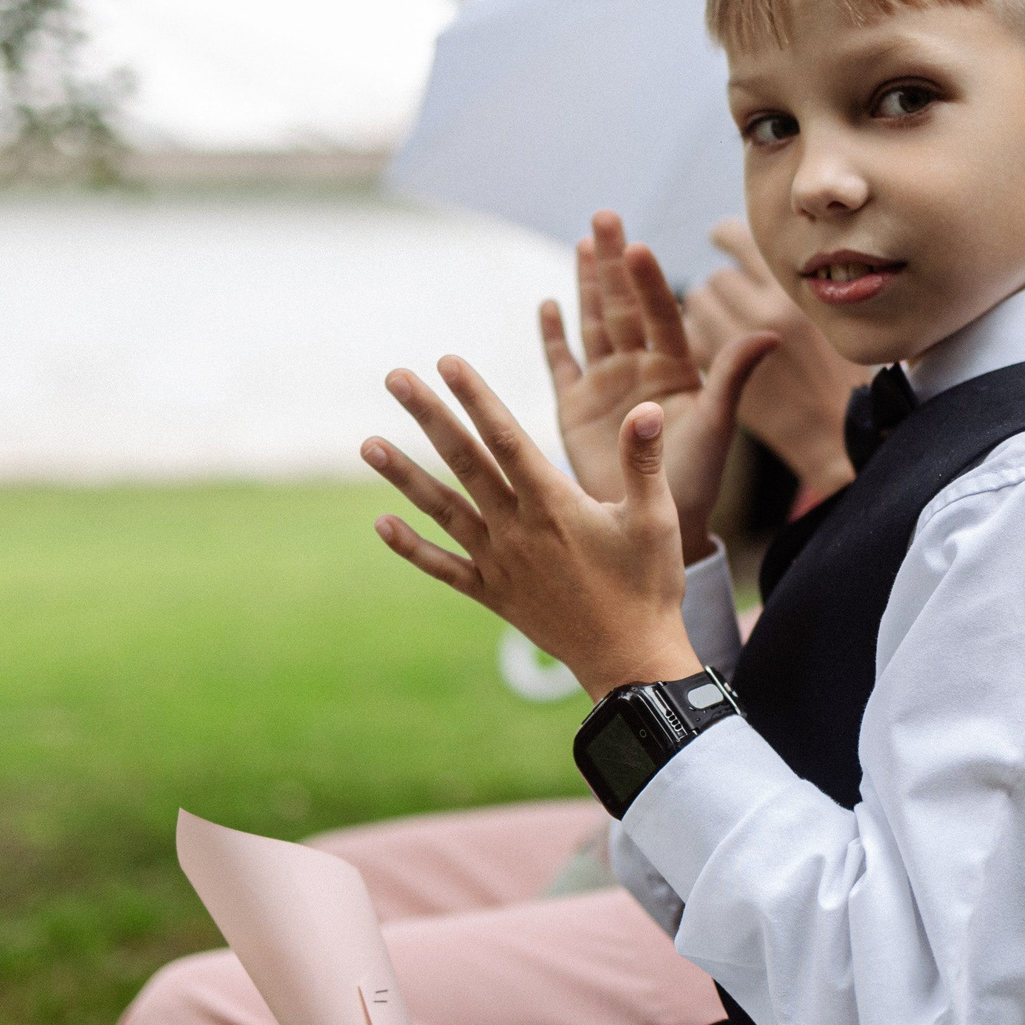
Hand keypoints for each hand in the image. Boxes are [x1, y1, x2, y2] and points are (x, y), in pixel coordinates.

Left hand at [362, 356, 697, 701]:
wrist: (630, 661)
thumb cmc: (649, 586)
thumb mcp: (656, 519)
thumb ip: (644, 461)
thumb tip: (646, 407)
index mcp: (554, 505)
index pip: (505, 438)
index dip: (476, 397)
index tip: (448, 362)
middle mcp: (517, 530)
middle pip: (464, 462)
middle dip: (429, 416)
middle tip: (395, 377)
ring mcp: (500, 563)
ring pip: (443, 510)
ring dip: (404, 476)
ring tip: (368, 444)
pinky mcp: (494, 594)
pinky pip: (444, 568)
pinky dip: (412, 548)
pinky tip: (381, 525)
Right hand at [540, 211, 778, 563]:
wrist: (659, 522)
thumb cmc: (695, 479)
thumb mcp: (717, 425)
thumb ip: (733, 377)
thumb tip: (771, 333)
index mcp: (674, 368)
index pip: (659, 314)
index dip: (648, 282)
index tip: (640, 247)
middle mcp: (639, 366)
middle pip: (622, 305)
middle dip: (614, 263)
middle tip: (606, 217)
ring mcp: (606, 383)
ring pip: (594, 323)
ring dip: (588, 284)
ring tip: (585, 242)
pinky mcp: (575, 406)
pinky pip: (562, 362)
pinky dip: (554, 335)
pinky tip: (550, 304)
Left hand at [682, 218, 871, 502]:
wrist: (834, 435)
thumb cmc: (844, 374)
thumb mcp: (833, 314)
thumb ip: (800, 282)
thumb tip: (771, 252)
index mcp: (792, 289)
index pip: (737, 239)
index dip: (724, 237)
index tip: (720, 238)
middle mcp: (762, 311)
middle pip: (715, 278)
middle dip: (719, 289)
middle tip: (732, 303)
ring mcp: (735, 345)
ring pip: (696, 306)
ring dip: (704, 313)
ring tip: (723, 328)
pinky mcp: (716, 376)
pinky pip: (692, 338)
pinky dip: (698, 340)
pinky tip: (716, 352)